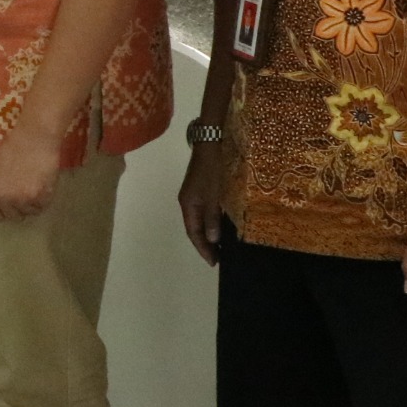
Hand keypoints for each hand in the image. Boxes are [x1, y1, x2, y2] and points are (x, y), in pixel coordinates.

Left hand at [0, 122, 62, 221]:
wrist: (34, 138)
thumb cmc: (13, 148)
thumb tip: (0, 201)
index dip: (2, 212)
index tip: (9, 207)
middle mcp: (5, 199)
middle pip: (14, 217)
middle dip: (19, 208)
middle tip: (26, 194)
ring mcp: (24, 199)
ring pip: (30, 212)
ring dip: (33, 203)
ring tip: (35, 184)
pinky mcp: (41, 197)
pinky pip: (43, 206)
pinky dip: (45, 198)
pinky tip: (43, 184)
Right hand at [178, 146, 225, 265]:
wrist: (210, 145)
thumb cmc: (211, 170)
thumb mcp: (213, 195)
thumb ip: (211, 217)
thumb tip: (212, 239)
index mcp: (188, 204)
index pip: (193, 232)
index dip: (203, 248)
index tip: (213, 262)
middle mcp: (188, 202)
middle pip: (194, 228)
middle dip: (204, 245)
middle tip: (217, 258)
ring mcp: (193, 195)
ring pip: (199, 221)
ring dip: (208, 235)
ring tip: (219, 247)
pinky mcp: (201, 189)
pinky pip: (203, 212)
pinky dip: (210, 223)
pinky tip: (219, 227)